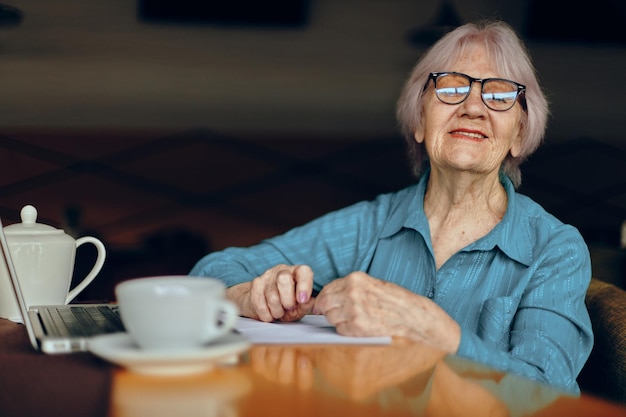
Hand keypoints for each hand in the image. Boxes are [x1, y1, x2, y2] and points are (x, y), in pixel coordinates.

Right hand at [226, 264, 314, 321]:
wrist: (261, 304)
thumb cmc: (284, 304)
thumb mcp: (298, 307)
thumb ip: (305, 306)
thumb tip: (310, 303)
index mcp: (296, 273)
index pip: (303, 271)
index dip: (304, 285)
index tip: (302, 300)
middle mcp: (281, 271)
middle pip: (284, 279)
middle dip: (287, 299)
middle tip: (289, 308)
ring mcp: (266, 276)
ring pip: (272, 295)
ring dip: (277, 310)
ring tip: (278, 312)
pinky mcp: (255, 285)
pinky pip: (259, 303)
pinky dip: (266, 314)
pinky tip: (269, 314)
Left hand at [314, 272, 460, 352]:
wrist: (412, 315)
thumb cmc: (394, 300)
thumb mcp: (371, 284)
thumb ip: (350, 288)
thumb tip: (327, 296)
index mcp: (355, 279)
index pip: (327, 289)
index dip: (325, 299)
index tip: (326, 305)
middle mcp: (352, 292)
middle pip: (324, 304)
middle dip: (329, 310)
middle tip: (340, 314)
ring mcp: (354, 310)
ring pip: (330, 317)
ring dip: (338, 321)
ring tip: (354, 319)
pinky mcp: (358, 326)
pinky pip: (340, 330)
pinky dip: (347, 330)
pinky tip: (360, 326)